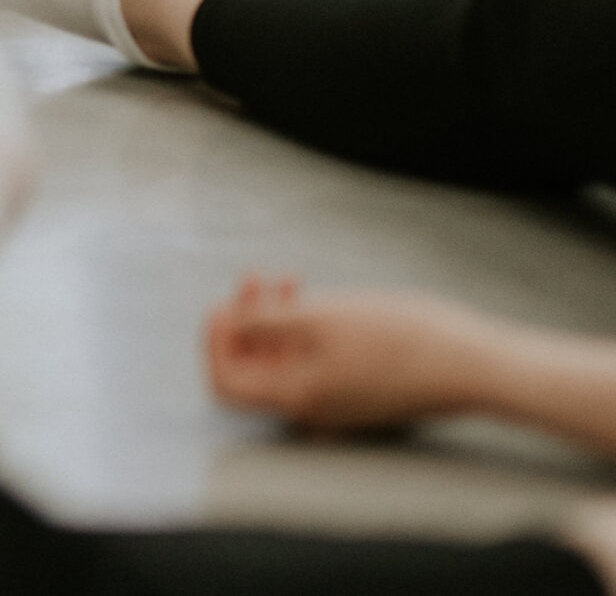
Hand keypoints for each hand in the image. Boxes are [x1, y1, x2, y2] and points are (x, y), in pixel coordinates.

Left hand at [205, 274, 493, 429]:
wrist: (474, 364)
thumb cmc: (403, 338)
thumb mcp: (321, 318)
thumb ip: (264, 323)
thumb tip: (226, 324)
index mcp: (296, 397)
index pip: (225, 381)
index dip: (215, 341)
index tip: (222, 303)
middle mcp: (311, 409)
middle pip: (252, 369)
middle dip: (244, 321)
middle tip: (253, 279)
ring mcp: (336, 403)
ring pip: (282, 362)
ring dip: (273, 320)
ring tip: (281, 279)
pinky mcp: (357, 391)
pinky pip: (312, 364)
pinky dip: (302, 331)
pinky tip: (309, 297)